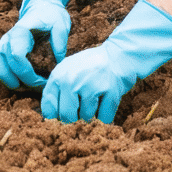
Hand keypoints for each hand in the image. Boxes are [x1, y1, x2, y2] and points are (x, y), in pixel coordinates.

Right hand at [0, 0, 77, 90]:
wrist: (41, 8)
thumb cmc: (51, 16)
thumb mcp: (60, 23)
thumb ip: (59, 40)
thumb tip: (57, 61)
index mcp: (21, 31)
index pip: (16, 55)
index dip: (27, 72)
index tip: (43, 80)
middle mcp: (8, 38)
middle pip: (8, 66)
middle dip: (25, 81)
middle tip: (42, 86)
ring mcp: (2, 45)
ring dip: (13, 82)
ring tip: (31, 87)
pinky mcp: (2, 52)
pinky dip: (7, 79)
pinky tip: (21, 83)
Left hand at [41, 0, 171, 123]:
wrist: (126, 49)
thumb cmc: (97, 63)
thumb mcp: (73, 69)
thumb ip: (60, 87)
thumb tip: (45, 114)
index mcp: (61, 73)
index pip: (47, 107)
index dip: (53, 117)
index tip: (60, 119)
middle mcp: (73, 78)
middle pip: (65, 118)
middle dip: (74, 122)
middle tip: (81, 117)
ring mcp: (92, 85)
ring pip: (86, 120)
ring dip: (92, 119)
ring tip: (96, 108)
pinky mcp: (111, 90)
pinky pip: (105, 118)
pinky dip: (108, 117)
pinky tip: (109, 108)